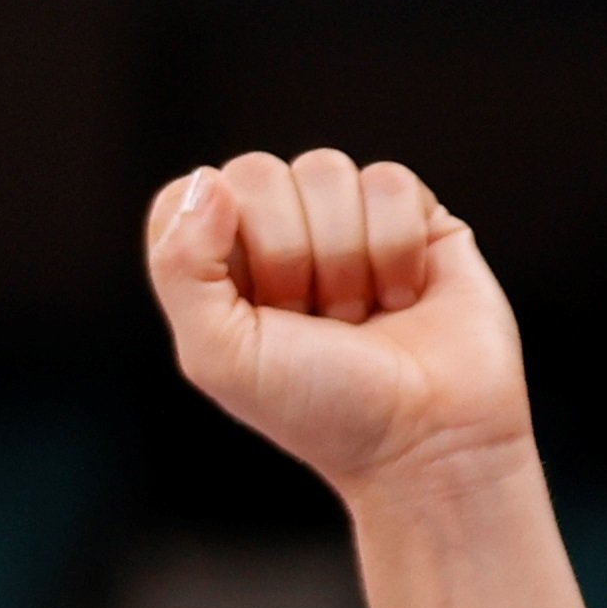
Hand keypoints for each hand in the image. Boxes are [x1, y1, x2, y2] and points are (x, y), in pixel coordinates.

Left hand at [145, 150, 527, 503]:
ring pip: (326, 169)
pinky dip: (397, 248)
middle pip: (257, 172)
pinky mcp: (414, 215)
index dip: (217, 242)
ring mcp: (346, 219)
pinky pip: (390, 182)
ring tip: (358, 314)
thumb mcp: (219, 354)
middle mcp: (278, 232)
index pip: (186, 194)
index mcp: (218, 265)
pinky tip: (402, 296)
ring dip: (346, 258)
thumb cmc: (319, 409)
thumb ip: (180, 266)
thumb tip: (204, 180)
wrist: (425, 438)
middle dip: (288, 256)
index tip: (252, 305)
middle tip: (312, 320)